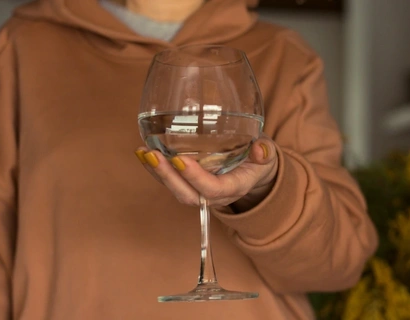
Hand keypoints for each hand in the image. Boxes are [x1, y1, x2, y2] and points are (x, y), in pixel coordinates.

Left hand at [135, 135, 277, 211]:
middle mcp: (214, 195)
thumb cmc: (258, 160)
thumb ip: (265, 152)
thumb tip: (260, 150)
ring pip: (176, 189)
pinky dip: (155, 168)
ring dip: (157, 173)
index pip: (212, 189)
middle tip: (153, 155)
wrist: (254, 170)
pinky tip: (142, 152)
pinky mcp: (190, 184)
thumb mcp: (268, 154)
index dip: (196, 178)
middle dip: (168, 177)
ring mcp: (200, 191)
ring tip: (143, 152)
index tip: (181, 160)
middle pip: (188, 194)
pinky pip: (171, 181)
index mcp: (233, 187)